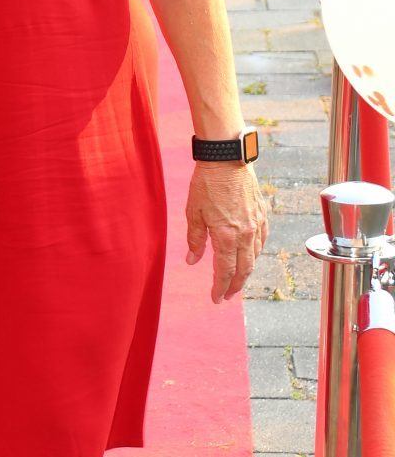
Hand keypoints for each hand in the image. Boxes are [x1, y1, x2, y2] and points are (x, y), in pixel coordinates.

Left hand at [185, 163, 268, 302]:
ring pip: (254, 256)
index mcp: (226, 236)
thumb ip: (195, 240)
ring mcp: (257, 224)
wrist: (227, 158)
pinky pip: (261, 240)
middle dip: (235, 285)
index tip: (216, 298)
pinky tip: (249, 255)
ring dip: (245, 271)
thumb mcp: (193, 212)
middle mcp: (245, 233)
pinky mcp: (263, 214)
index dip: (220, 287)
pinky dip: (255, 252)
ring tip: (237, 279)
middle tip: (226, 296)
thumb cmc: (207, 183)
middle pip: (243, 269)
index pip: (225, 270)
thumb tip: (192, 260)